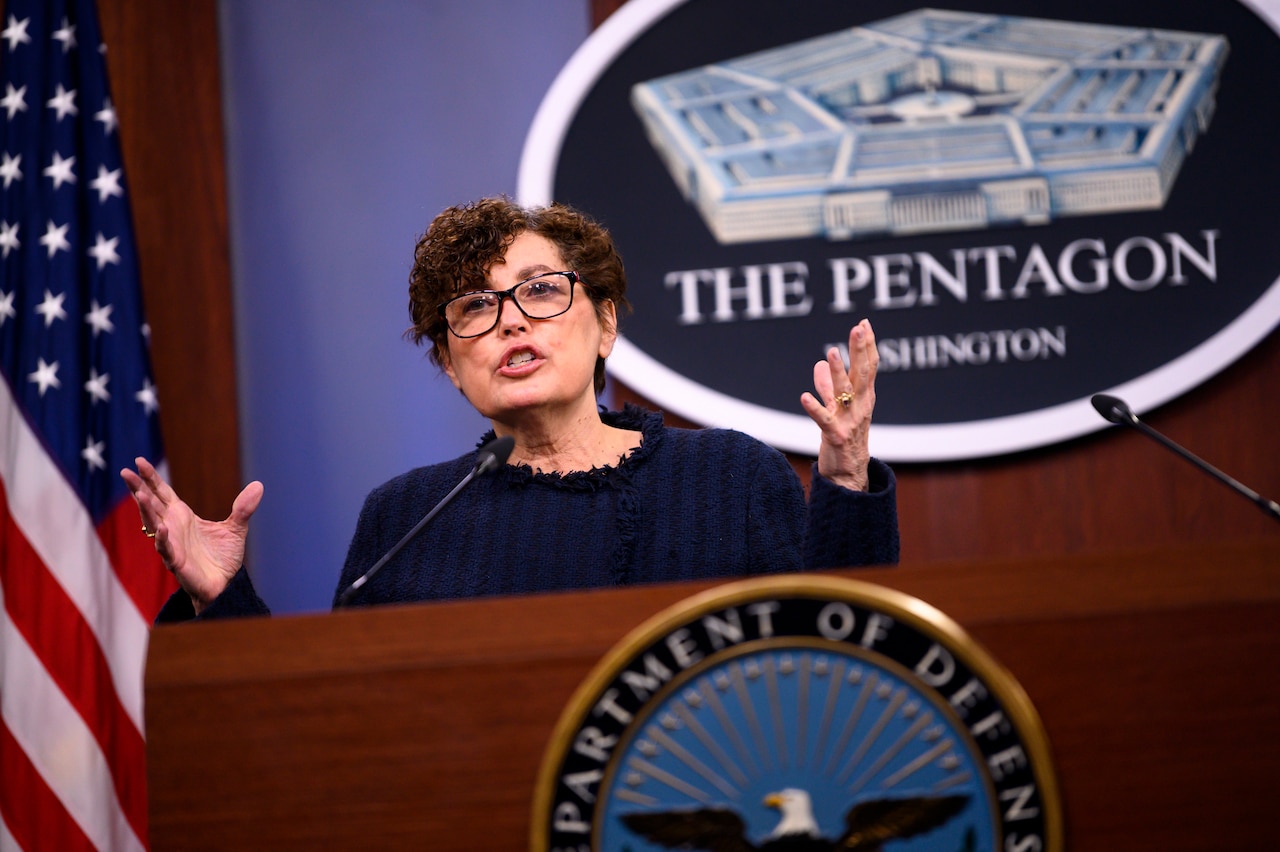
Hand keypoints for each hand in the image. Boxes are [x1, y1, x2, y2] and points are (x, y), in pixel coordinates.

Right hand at [121, 458, 263, 613]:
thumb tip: (259, 485)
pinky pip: (166, 549)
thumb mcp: (236, 528)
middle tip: (126, 472)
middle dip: (139, 488)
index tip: (138, 461)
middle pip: (151, 504)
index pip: (162, 493)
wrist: (224, 585)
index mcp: (182, 516)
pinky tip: (161, 529)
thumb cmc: (223, 558)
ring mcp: (172, 544)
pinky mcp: (176, 562)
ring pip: (154, 524)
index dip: (151, 478)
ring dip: (146, 510)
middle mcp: (172, 527)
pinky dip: (163, 539)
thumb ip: (244, 507)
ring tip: (139, 494)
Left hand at [800, 319, 877, 491]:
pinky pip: (824, 420)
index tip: (864, 323)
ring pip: (844, 392)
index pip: (869, 366)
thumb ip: (828, 387)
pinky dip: (815, 408)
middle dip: (860, 350)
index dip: (867, 345)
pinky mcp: (836, 436)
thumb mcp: (837, 409)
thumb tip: (818, 363)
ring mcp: (850, 421)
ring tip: (830, 352)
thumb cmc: (845, 440)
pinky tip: (804, 396)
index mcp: (863, 398)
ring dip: (837, 372)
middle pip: (862, 373)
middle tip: (859, 328)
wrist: (848, 476)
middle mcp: (861, 406)